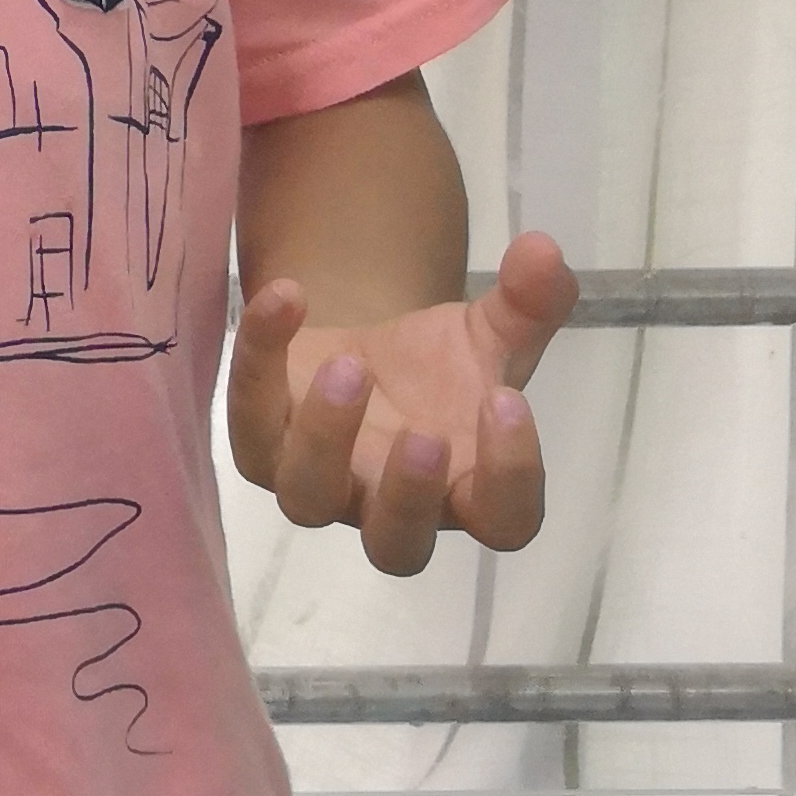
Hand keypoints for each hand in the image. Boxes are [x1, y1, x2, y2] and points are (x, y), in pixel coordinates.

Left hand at [228, 231, 575, 572]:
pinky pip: (250, 411)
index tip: (504, 398)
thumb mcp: (489, 333)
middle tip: (421, 435)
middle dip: (408, 496)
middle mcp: (388, 506)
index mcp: (465, 493)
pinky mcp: (259, 442)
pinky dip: (261, 353)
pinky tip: (287, 297)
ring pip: (307, 498)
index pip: (505, 521)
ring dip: (327, 436)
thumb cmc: (438, 370)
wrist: (361, 349)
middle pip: (395, 547)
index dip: (512, 476)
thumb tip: (545, 248)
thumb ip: (528, 302)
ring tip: (351, 364)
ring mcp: (318, 483)